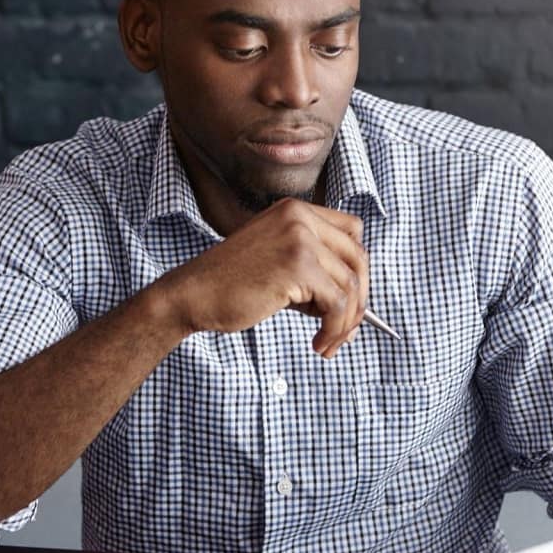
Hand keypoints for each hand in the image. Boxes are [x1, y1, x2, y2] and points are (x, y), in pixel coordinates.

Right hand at [153, 198, 367, 357]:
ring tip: (329, 343)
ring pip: (350, 285)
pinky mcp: (298, 265)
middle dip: (359, 300)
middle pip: (358, 258)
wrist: (193, 294)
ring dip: (346, 322)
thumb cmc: (232, 284)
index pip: (353, 232)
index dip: (357, 270)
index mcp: (296, 210)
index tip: (350, 301)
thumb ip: (315, 267)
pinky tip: (319, 343)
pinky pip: (337, 304)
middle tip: (348, 331)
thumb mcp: (278, 260)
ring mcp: (300, 238)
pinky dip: (334, 329)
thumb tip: (357, 301)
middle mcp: (300, 217)